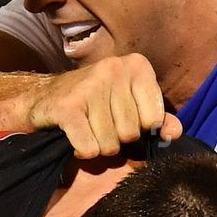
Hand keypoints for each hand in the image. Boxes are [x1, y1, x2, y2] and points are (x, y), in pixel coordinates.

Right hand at [23, 54, 181, 158]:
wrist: (42, 97)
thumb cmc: (94, 102)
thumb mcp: (130, 104)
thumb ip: (157, 118)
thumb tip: (173, 133)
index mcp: (136, 65)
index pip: (154, 119)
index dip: (138, 128)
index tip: (121, 118)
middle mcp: (114, 69)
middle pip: (130, 134)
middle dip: (116, 139)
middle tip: (100, 125)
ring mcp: (90, 86)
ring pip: (110, 145)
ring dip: (98, 147)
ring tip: (87, 130)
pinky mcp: (67, 107)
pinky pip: (89, 147)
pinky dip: (83, 151)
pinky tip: (75, 139)